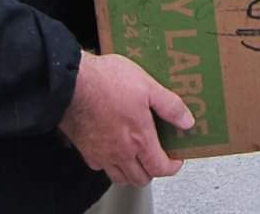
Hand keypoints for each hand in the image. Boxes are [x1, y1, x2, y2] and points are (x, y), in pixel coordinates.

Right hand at [59, 51, 193, 185]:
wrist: (72, 83)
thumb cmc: (106, 82)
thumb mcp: (148, 86)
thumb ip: (170, 106)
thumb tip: (187, 121)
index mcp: (139, 139)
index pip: (160, 168)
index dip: (172, 166)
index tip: (176, 159)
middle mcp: (120, 152)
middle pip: (140, 178)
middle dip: (153, 172)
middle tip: (158, 158)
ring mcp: (101, 153)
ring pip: (120, 177)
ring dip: (132, 172)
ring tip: (138, 159)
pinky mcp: (85, 150)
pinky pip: (100, 167)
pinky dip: (110, 165)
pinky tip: (113, 150)